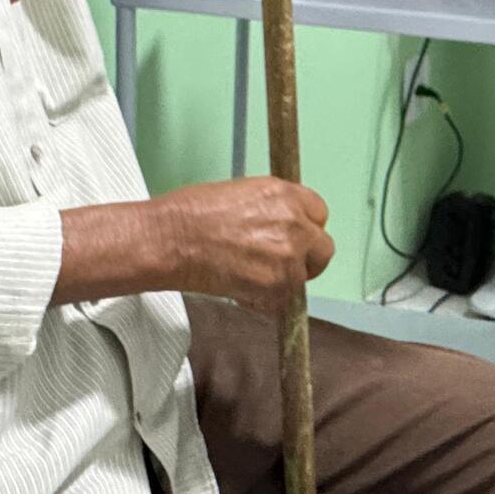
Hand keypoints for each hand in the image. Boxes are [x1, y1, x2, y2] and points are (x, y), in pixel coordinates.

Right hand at [160, 176, 334, 313]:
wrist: (172, 240)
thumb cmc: (192, 214)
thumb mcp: (243, 193)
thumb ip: (273, 208)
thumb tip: (281, 224)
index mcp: (286, 195)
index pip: (319, 213)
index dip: (305, 227)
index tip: (295, 236)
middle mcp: (294, 224)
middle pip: (322, 248)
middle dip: (305, 257)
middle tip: (279, 262)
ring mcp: (288, 257)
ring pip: (302, 277)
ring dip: (283, 280)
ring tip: (250, 274)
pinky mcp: (276, 287)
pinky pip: (283, 300)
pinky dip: (267, 300)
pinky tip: (242, 286)